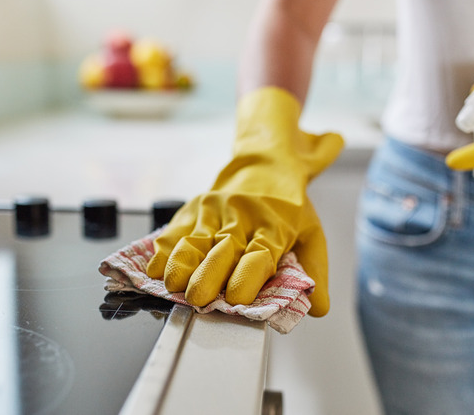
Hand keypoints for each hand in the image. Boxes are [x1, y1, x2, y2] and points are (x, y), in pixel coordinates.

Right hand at [146, 87, 343, 315]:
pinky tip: (155, 269)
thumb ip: (313, 270)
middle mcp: (242, 217)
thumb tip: (318, 309)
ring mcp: (215, 211)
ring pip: (195, 240)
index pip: (260, 254)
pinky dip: (163, 251)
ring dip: (181, 264)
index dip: (247, 276)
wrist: (265, 163)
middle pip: (223, 249)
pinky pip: (175, 231)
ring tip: (173, 286)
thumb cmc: (287, 206)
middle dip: (208, 276)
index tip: (237, 298)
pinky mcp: (194, 209)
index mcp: (274, 226)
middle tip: (198, 299)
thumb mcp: (311, 232)